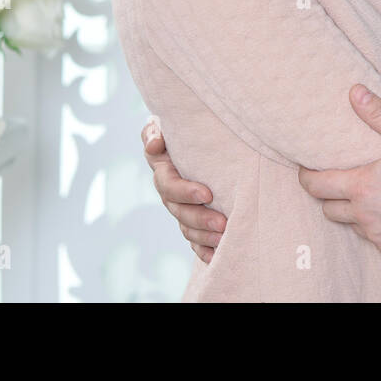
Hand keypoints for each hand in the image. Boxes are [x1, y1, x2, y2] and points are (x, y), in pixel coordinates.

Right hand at [142, 116, 227, 262]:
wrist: (195, 140)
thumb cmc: (184, 128)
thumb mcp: (167, 125)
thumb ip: (155, 131)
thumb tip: (156, 143)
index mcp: (164, 170)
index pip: (169, 185)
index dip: (185, 192)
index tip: (208, 194)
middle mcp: (170, 193)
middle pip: (179, 212)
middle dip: (200, 219)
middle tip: (223, 223)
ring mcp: (180, 208)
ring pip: (187, 229)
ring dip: (204, 236)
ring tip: (225, 238)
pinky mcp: (192, 220)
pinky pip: (194, 240)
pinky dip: (204, 250)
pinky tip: (218, 255)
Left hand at [297, 85, 380, 258]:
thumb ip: (378, 114)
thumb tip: (355, 92)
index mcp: (361, 187)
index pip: (316, 185)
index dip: (306, 176)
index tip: (306, 169)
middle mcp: (363, 215)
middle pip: (328, 209)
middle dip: (328, 196)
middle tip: (337, 182)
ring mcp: (377, 235)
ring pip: (352, 225)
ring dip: (353, 212)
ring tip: (367, 197)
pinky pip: (375, 239)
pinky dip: (377, 228)